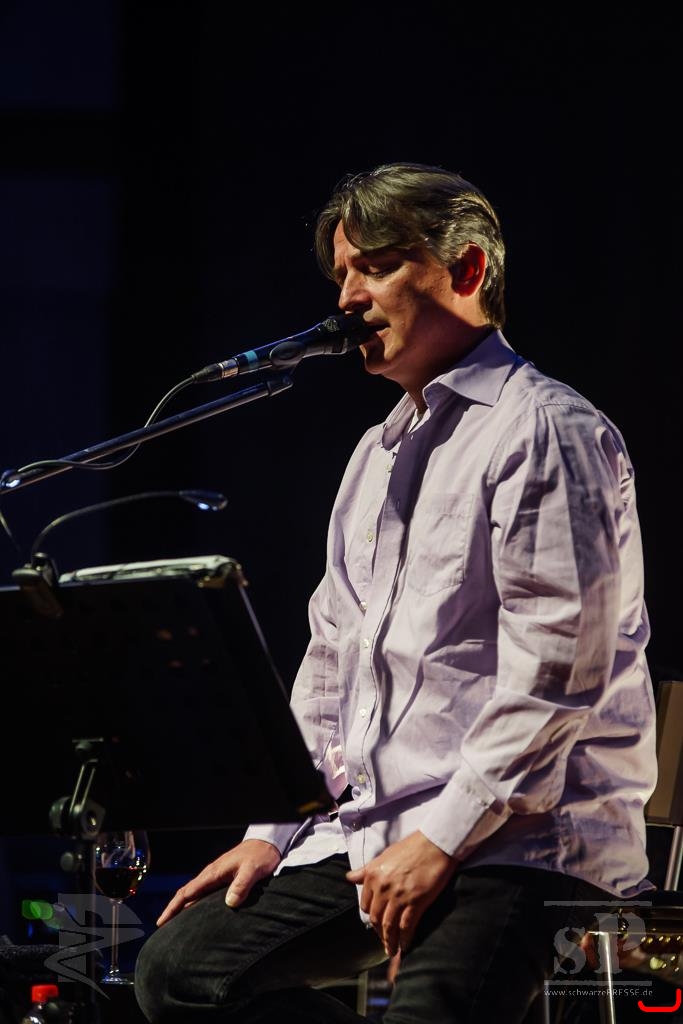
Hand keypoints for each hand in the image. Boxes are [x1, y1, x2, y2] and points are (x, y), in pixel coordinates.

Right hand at [155, 839, 280, 926]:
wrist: (266, 844)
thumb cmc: (259, 855)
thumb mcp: (252, 870)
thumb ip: (241, 885)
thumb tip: (230, 903)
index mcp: (213, 873)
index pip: (187, 892)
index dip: (173, 908)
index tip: (161, 922)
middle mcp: (211, 876)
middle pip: (186, 895)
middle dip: (173, 911)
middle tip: (163, 929)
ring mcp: (216, 877)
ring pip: (194, 895)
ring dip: (184, 908)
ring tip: (176, 926)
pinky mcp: (223, 879)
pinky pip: (204, 894)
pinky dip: (196, 904)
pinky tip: (197, 915)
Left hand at [346, 831, 456, 956]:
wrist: (434, 843)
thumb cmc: (411, 847)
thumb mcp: (384, 856)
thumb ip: (366, 871)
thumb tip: (350, 878)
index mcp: (373, 876)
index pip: (366, 905)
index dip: (371, 917)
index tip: (376, 924)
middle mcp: (383, 888)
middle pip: (377, 918)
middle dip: (379, 933)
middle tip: (384, 941)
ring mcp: (399, 896)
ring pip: (389, 926)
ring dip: (390, 942)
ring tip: (392, 950)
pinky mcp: (416, 902)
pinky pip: (407, 926)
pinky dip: (405, 939)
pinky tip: (406, 946)